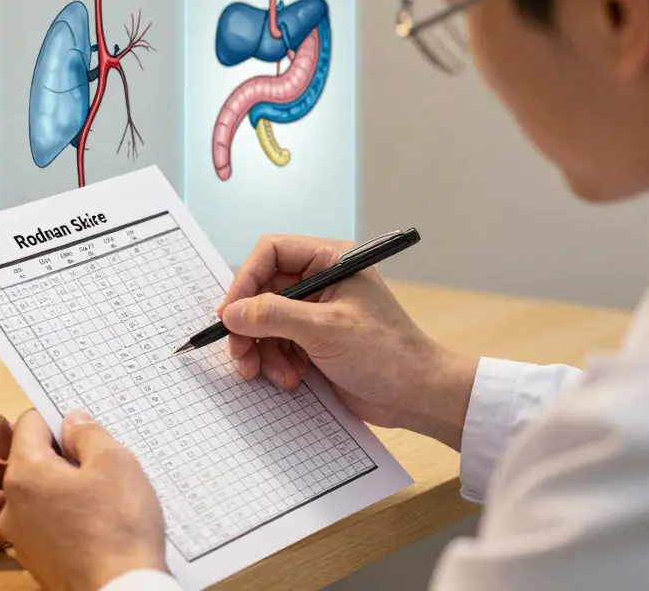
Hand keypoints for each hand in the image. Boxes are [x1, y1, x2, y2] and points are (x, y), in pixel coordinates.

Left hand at [0, 409, 166, 590]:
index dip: (58, 420)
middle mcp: (12, 503)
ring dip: (63, 487)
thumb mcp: (114, 462)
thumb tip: (73, 422)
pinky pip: (43, 521)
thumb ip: (88, 433)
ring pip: (38, 492)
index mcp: (26, 473)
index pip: (29, 423)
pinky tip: (92, 523)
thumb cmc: (118, 530)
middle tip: (98, 465)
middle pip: (31, 459)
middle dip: (63, 456)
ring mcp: (20, 535)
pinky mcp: (34, 557)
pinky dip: (63, 515)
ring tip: (98, 497)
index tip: (82, 431)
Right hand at [218, 234, 478, 448]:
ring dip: (261, 350)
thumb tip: (232, 312)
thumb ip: (275, 316)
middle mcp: (321, 281)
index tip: (231, 312)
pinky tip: (291, 380)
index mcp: (331, 260)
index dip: (246, 279)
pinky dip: (275, 363)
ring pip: (265, 322)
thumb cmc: (386, 353)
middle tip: (240, 352)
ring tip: (272, 374)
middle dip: (249, 324)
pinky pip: (276, 345)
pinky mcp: (313, 342)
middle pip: (262, 290)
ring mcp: (316, 313)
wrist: (417, 396)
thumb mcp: (325, 330)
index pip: (272, 252)